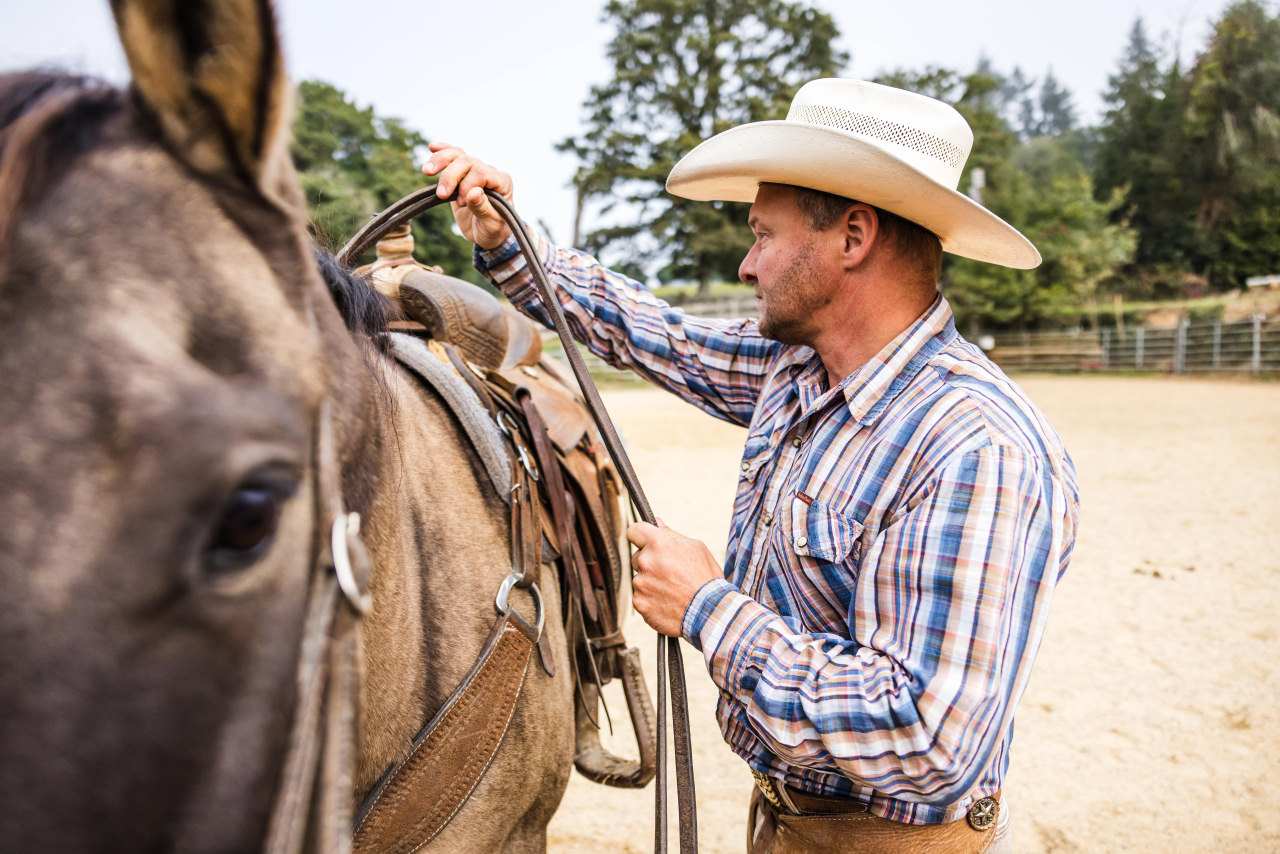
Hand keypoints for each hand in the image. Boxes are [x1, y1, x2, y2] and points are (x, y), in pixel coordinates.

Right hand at [421, 142, 512, 248]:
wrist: (488, 233)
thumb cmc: (493, 230)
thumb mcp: (492, 225)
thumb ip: (484, 209)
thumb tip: (474, 192)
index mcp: (502, 182)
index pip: (482, 172)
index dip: (468, 184)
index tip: (461, 203)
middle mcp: (489, 171)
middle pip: (467, 162)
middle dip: (450, 176)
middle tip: (442, 194)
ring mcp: (475, 170)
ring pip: (458, 155)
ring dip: (441, 160)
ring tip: (427, 171)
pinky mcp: (462, 173)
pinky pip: (454, 155)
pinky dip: (442, 150)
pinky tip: (432, 147)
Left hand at [627, 521, 722, 636]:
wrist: (710, 612)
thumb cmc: (707, 578)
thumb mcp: (696, 548)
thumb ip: (672, 535)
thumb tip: (657, 524)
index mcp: (659, 543)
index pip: (634, 530)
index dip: (640, 536)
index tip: (645, 542)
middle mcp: (646, 561)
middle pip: (638, 557)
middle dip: (650, 563)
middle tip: (670, 573)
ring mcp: (641, 583)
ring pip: (640, 579)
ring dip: (651, 583)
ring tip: (674, 591)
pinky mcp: (639, 602)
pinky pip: (641, 598)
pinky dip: (651, 601)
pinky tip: (669, 603)